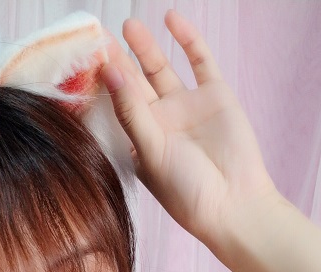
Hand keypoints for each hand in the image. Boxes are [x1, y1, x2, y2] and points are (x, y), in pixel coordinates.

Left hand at [101, 11, 281, 250]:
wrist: (234, 203)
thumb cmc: (187, 191)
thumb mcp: (152, 152)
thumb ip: (131, 111)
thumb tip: (110, 71)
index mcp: (141, 140)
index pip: (117, 104)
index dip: (103, 81)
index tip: (86, 57)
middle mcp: (162, 122)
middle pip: (135, 82)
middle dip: (119, 59)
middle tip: (100, 34)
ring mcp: (187, 107)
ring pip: (162, 68)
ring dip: (146, 47)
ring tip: (128, 24)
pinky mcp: (215, 95)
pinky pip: (199, 60)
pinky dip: (187, 39)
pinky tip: (171, 18)